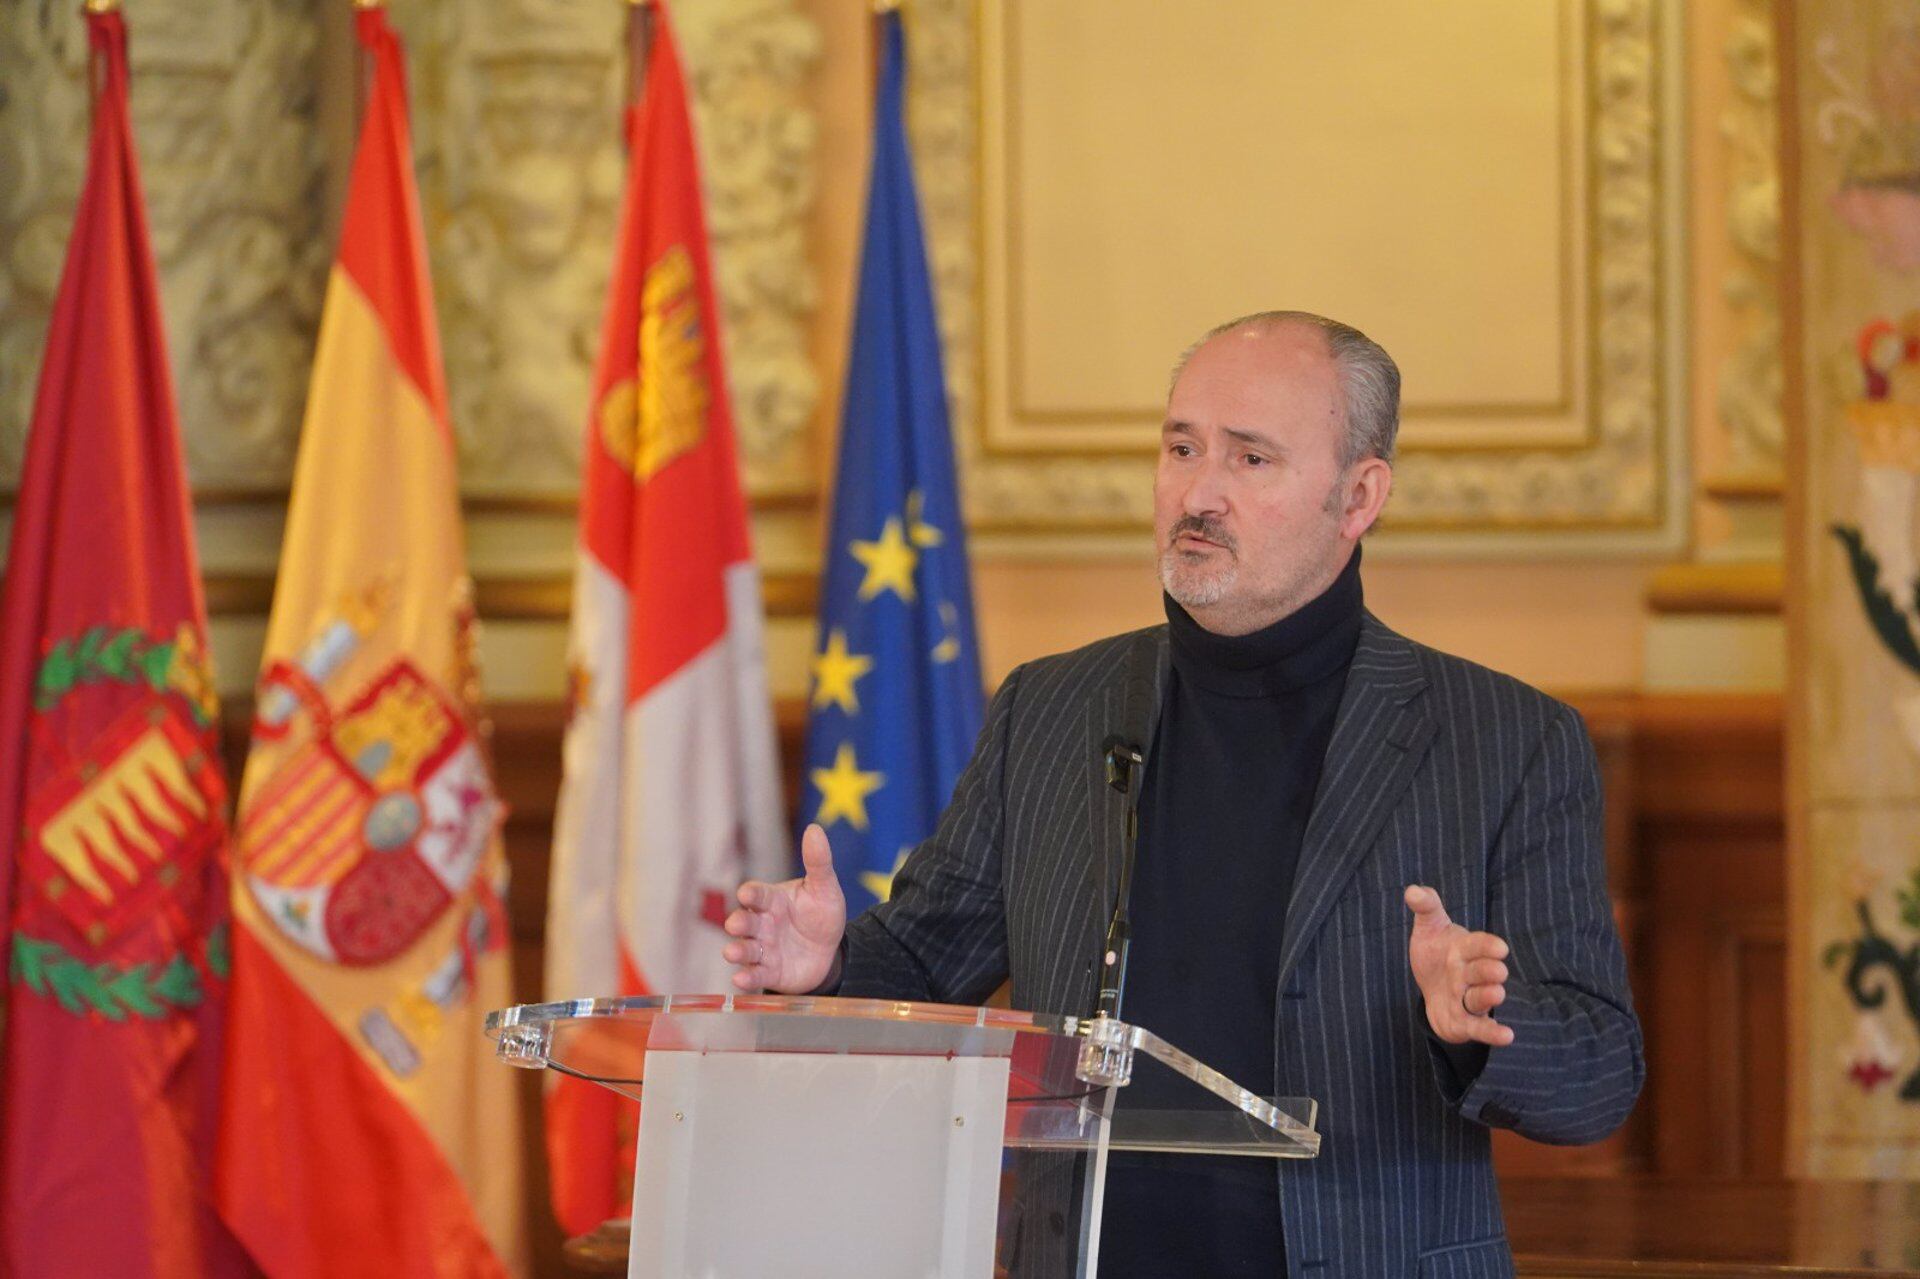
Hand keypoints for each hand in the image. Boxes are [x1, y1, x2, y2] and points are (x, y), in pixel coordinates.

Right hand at [723, 823, 846, 992]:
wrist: (831, 951)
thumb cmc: (821, 914)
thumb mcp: (824, 888)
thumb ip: (818, 862)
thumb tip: (815, 829)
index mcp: (772, 900)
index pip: (757, 895)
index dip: (751, 895)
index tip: (747, 894)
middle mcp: (762, 924)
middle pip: (744, 922)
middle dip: (738, 923)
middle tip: (735, 924)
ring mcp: (763, 949)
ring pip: (744, 949)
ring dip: (737, 951)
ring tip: (732, 953)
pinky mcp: (769, 972)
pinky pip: (755, 974)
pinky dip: (746, 977)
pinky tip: (740, 978)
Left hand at [1404, 885, 1514, 1047]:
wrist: (1432, 982)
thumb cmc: (1436, 950)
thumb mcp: (1429, 926)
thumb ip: (1426, 906)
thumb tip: (1412, 891)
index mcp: (1465, 949)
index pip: (1479, 945)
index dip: (1488, 946)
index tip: (1499, 948)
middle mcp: (1471, 974)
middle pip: (1482, 972)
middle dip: (1489, 971)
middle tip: (1498, 971)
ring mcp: (1469, 998)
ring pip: (1481, 998)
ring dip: (1489, 997)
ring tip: (1497, 994)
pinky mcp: (1464, 1021)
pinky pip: (1478, 1027)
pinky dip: (1491, 1032)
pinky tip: (1507, 1036)